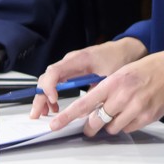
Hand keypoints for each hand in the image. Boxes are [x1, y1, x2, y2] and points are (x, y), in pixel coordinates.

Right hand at [29, 37, 147, 119]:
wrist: (126, 49)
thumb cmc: (119, 59)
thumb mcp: (109, 77)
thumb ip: (96, 91)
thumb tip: (86, 110)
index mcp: (79, 59)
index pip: (55, 71)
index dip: (49, 86)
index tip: (54, 99)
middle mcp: (70, 60)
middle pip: (47, 77)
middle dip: (40, 96)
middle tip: (38, 113)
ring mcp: (70, 64)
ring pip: (49, 80)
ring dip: (44, 97)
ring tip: (45, 113)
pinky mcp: (72, 69)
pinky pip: (56, 81)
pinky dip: (52, 93)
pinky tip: (54, 105)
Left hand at [46, 44, 163, 135]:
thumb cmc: (147, 70)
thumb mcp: (121, 73)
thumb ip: (105, 91)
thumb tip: (91, 109)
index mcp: (113, 82)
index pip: (84, 103)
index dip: (67, 116)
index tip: (55, 124)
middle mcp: (123, 96)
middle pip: (96, 121)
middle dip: (91, 126)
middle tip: (90, 126)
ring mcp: (135, 108)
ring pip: (112, 128)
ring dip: (111, 124)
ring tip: (120, 112)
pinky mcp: (146, 118)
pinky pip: (128, 129)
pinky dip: (126, 124)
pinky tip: (133, 112)